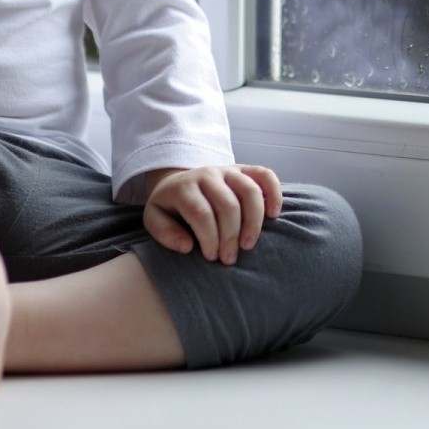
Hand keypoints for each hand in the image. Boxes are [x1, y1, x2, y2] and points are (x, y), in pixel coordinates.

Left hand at [140, 164, 282, 265]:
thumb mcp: (154, 219)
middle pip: (228, 205)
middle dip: (230, 236)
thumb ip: (164, 233)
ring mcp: (227, 170)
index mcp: (183, 187)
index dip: (209, 238)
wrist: (178, 183)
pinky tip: (274, 215)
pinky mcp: (243, 169)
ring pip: (249, 191)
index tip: (212, 257)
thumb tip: (186, 246)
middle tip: (229, 259)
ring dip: (253, 221)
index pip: (201, 213)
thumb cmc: (170, 208)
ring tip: (248, 244)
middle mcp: (207, 174)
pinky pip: (265, 175)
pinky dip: (274, 193)